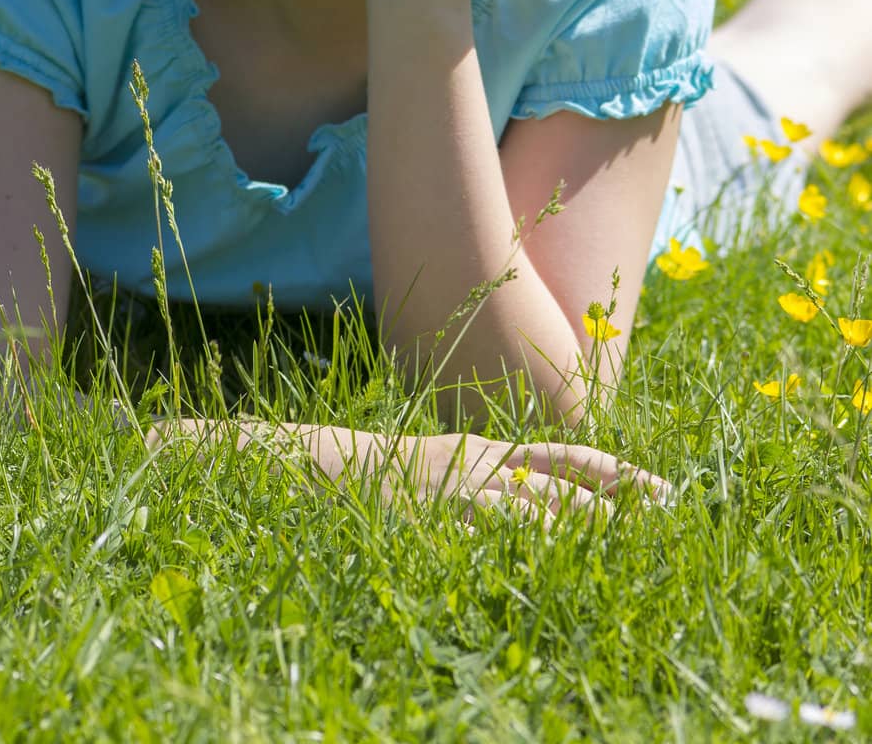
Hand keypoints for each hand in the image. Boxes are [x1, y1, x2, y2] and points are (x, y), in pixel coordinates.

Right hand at [372, 432, 673, 531]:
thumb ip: (507, 472)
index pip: (568, 457)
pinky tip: (549, 558)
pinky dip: (520, 543)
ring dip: (575, 524)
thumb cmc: (413, 471)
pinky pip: (489, 531)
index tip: (659, 487)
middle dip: (609, 501)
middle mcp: (488, 467)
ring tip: (614, 540)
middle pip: (559, 482)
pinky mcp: (443, 518)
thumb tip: (562, 495)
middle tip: (655, 517)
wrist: (350, 466)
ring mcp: (465, 493)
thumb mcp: (464, 459)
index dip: (615, 472)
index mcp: (497, 450)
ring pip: (530, 507)